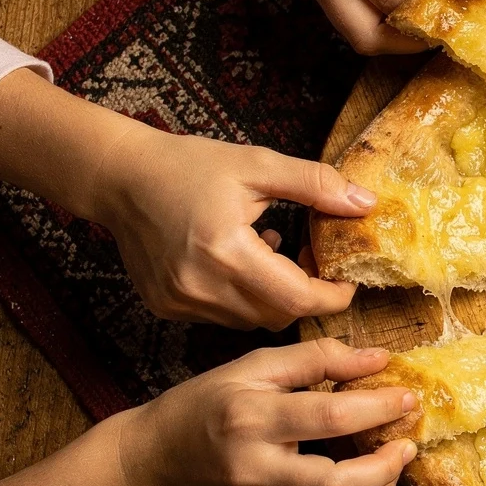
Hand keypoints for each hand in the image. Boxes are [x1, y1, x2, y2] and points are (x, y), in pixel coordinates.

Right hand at [93, 128, 373, 329]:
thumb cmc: (188, 165)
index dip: (332, 294)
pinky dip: (243, 298)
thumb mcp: (258, 164)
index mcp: (225, 251)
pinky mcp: (166, 307)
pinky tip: (238, 262)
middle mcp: (200, 286)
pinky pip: (223, 316)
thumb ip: (316, 185)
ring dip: (275, 297)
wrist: (119, 177)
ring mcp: (179, 301)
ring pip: (252, 320)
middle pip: (279, 316)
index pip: (298, 299)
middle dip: (307, 295)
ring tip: (271, 252)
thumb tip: (366, 204)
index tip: (347, 277)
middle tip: (312, 259)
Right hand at [116, 339, 417, 485]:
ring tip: (394, 462)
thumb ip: (317, 358)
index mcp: (248, 419)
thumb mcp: (253, 368)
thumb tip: (378, 359)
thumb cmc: (206, 406)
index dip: (378, 407)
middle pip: (336, 485)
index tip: (408, 397)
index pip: (329, 417)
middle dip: (386, 466)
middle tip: (408, 443)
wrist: (153, 465)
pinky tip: (367, 483)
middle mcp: (252, 471)